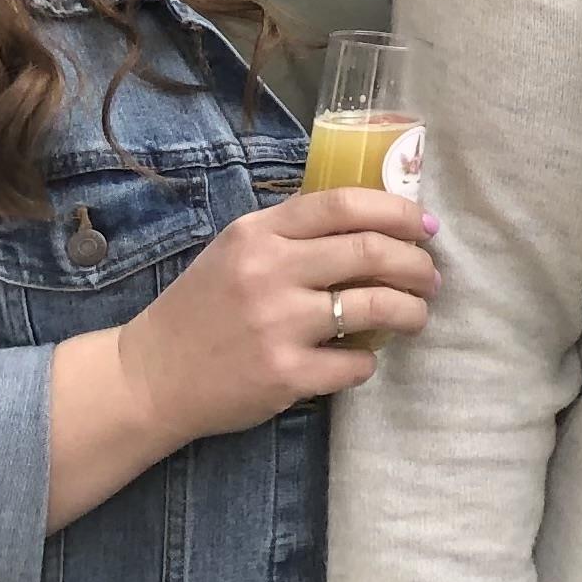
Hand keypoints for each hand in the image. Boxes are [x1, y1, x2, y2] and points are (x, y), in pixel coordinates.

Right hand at [123, 188, 440, 438]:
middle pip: (371, 252)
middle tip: (431, 277)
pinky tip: (361, 359)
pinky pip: (356, 364)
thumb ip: (292, 231)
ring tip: (417, 316)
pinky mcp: (285, 375)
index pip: (343, 204)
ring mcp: (278, 325)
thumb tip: (371, 218)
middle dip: (417, 264)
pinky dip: (369, 362)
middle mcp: (268, 272)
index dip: (397, 212)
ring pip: (377, 306)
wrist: (150, 376)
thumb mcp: (235, 251)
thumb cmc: (203, 309)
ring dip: (412, 311)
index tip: (425, 226)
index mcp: (258, 233)